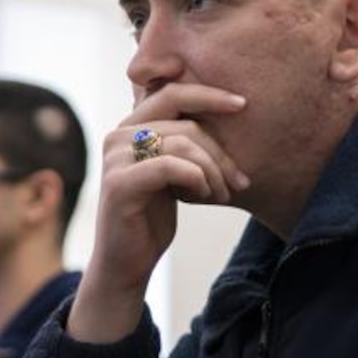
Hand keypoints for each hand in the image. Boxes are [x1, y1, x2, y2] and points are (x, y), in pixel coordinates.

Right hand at [70, 84, 248, 342]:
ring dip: (214, 170)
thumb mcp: (172, 175)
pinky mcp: (120, 184)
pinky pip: (171, 166)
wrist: (127, 264)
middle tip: (241, 180)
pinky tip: (205, 194)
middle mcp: (117, 137)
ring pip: (182, 143)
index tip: (243, 105)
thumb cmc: (152, 220)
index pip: (172, 93)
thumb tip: (227, 112)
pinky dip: (197, 178)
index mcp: (129, 128)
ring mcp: (115, 159)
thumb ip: (183, 145)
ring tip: (224, 194)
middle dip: (220, 151)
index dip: (209, 94)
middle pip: (185, 122)